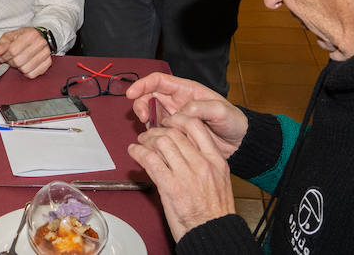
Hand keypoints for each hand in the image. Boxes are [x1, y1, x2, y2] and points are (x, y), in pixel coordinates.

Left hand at [0, 27, 51, 77]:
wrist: (37, 38)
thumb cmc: (22, 38)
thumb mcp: (9, 37)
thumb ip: (2, 44)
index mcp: (31, 34)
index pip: (13, 50)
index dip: (5, 56)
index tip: (3, 56)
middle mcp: (41, 43)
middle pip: (18, 61)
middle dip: (11, 62)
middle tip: (10, 60)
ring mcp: (46, 53)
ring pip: (25, 69)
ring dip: (18, 68)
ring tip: (18, 62)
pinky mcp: (48, 63)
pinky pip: (33, 74)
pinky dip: (26, 73)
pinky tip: (25, 65)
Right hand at [127, 72, 247, 157]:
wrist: (238, 143)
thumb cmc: (233, 122)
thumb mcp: (222, 111)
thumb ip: (202, 108)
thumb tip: (181, 112)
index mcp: (186, 90)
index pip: (159, 81)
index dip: (143, 84)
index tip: (131, 93)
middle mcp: (177, 102)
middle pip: (149, 96)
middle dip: (140, 103)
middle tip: (141, 117)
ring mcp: (174, 117)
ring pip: (151, 114)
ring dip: (146, 120)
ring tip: (151, 131)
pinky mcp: (175, 133)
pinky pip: (158, 131)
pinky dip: (152, 134)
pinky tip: (156, 141)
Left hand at [128, 116, 235, 241]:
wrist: (213, 233)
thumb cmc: (215, 212)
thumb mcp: (219, 179)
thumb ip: (204, 161)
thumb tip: (183, 148)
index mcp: (216, 160)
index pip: (196, 126)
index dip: (178, 119)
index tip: (169, 122)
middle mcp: (202, 163)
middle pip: (174, 133)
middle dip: (157, 130)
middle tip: (149, 134)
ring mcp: (186, 174)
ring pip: (161, 142)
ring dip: (146, 140)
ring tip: (140, 142)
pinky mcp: (170, 186)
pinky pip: (150, 160)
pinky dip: (138, 152)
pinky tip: (134, 152)